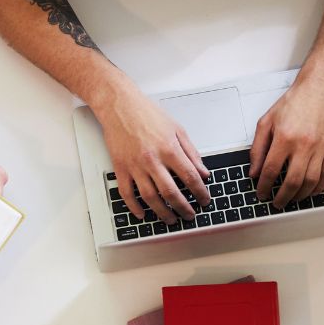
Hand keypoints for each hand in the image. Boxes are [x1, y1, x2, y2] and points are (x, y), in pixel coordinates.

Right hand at [96, 90, 209, 223]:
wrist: (119, 105)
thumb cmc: (147, 113)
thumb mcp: (177, 128)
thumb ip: (192, 152)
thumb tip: (203, 172)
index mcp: (169, 149)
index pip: (190, 177)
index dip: (200, 192)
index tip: (204, 200)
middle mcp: (152, 159)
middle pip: (171, 192)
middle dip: (183, 208)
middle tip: (189, 215)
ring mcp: (135, 165)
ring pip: (150, 197)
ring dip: (162, 212)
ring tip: (170, 219)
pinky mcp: (120, 168)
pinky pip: (127, 194)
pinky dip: (134, 207)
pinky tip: (142, 214)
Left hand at [250, 76, 323, 207]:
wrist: (320, 89)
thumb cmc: (294, 103)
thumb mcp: (266, 121)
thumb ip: (258, 147)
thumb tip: (254, 170)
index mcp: (284, 137)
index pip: (271, 170)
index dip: (264, 186)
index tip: (261, 193)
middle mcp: (303, 145)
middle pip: (292, 181)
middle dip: (282, 197)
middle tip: (276, 202)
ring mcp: (320, 148)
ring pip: (310, 182)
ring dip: (300, 196)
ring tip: (292, 200)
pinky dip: (319, 187)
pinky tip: (311, 192)